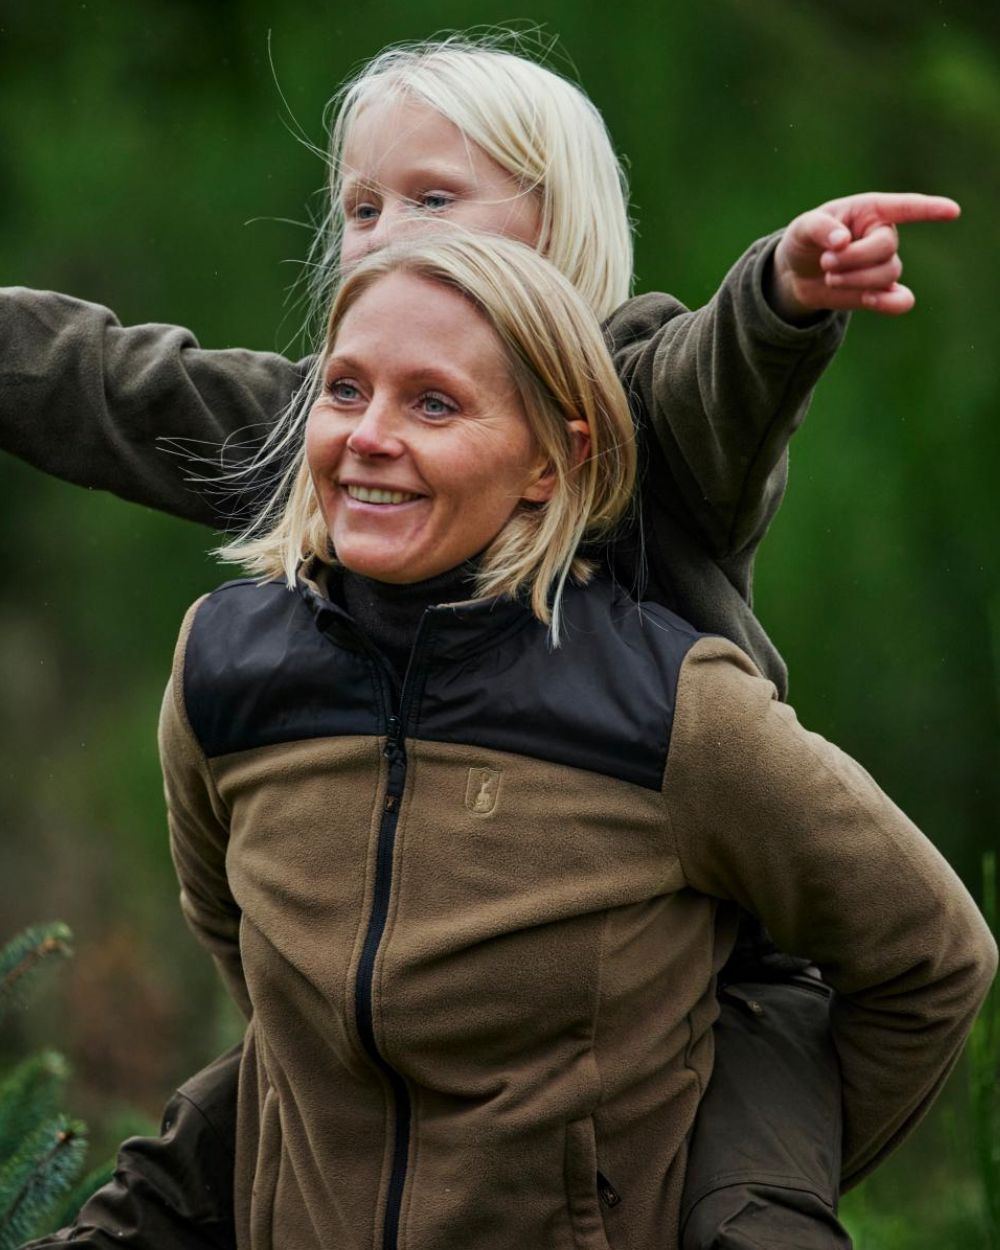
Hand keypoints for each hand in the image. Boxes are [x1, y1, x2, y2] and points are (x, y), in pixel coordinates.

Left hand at [769, 192, 960, 319]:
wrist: (796, 274)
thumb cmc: (804, 241)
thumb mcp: (803, 228)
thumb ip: (820, 229)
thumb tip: (842, 241)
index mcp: (870, 211)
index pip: (905, 207)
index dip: (929, 209)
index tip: (952, 211)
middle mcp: (883, 236)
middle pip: (886, 248)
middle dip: (853, 258)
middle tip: (826, 262)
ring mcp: (883, 265)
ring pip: (887, 274)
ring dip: (854, 279)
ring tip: (830, 275)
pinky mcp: (879, 292)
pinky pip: (899, 300)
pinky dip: (890, 304)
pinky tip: (871, 300)